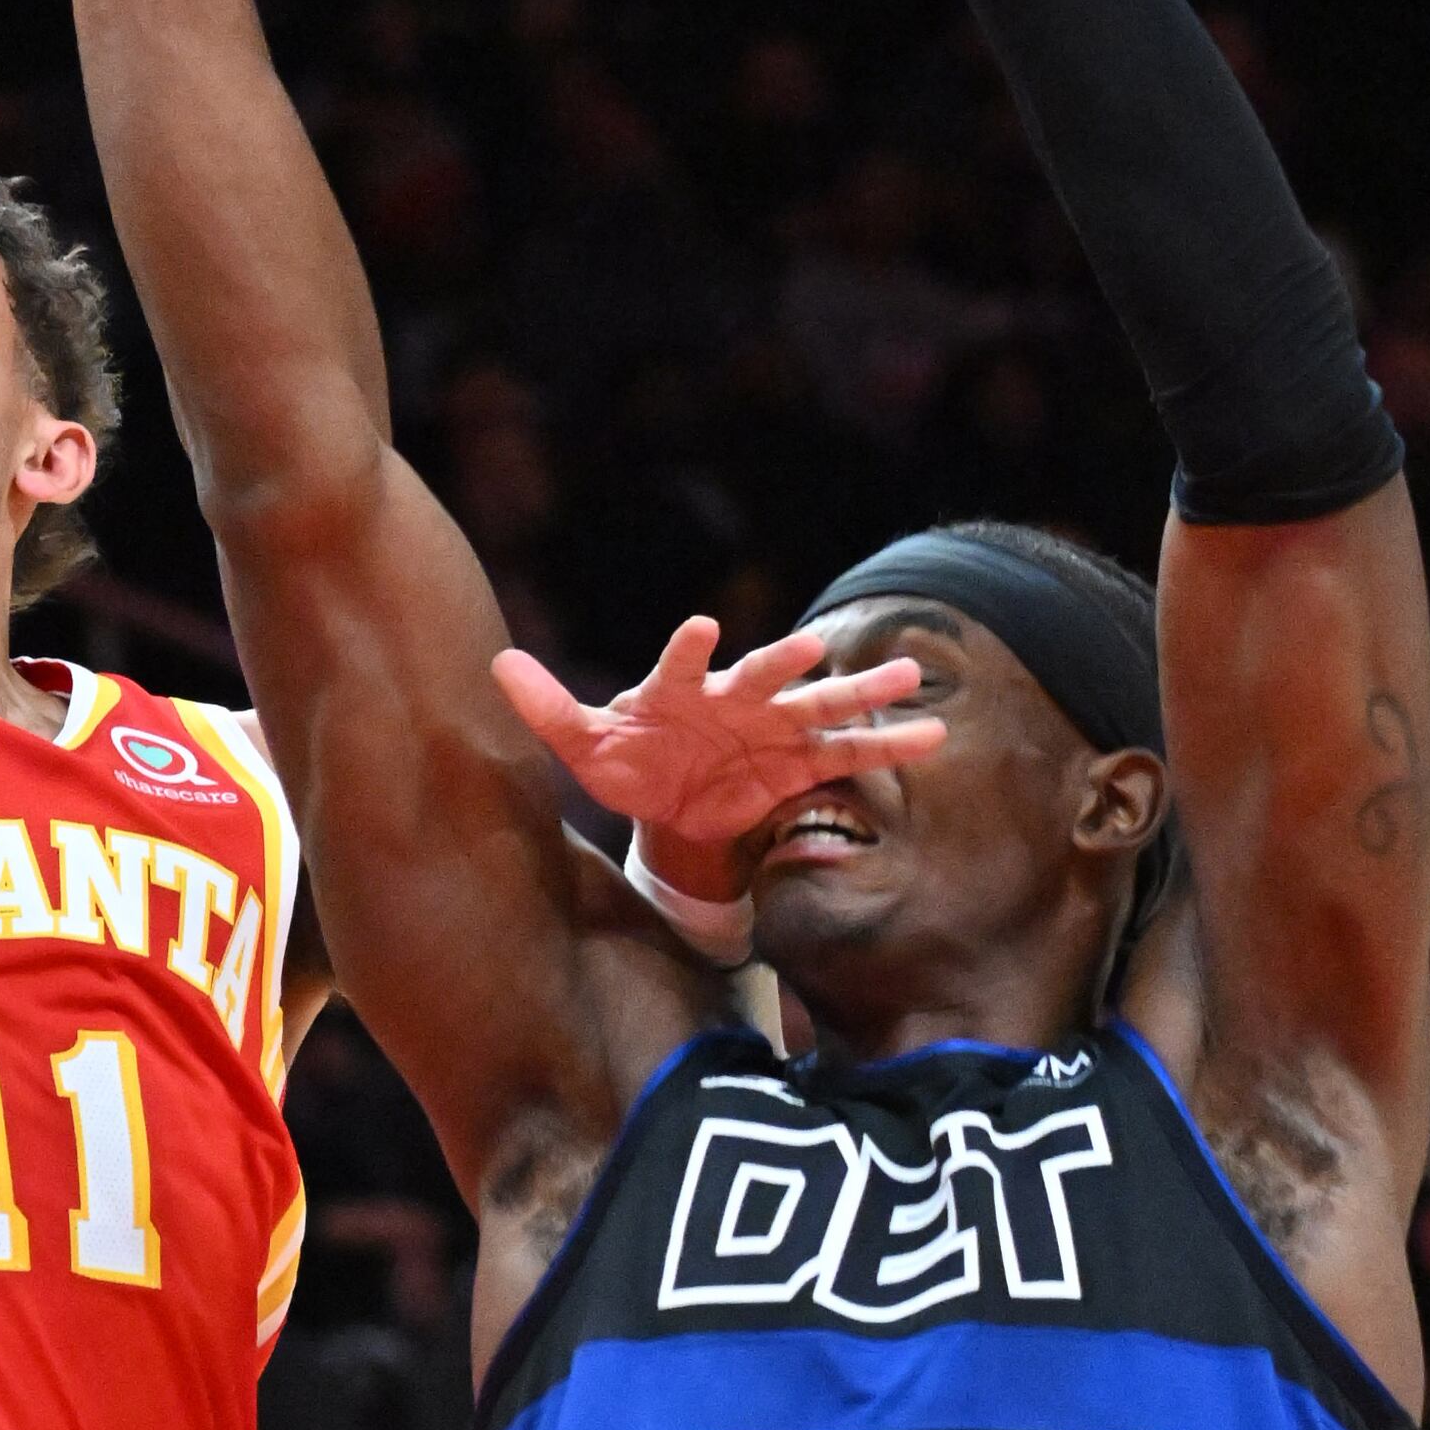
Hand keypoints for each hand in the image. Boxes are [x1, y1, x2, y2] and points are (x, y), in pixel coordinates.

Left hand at [490, 610, 942, 895]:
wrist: (670, 801)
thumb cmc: (628, 761)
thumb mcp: (583, 745)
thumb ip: (548, 708)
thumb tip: (497, 664)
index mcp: (680, 690)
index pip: (681, 664)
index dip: (688, 648)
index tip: (700, 628)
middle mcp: (735, 699)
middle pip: (765, 676)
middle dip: (787, 662)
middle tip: (815, 645)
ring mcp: (774, 728)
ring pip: (822, 706)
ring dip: (862, 691)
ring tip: (910, 675)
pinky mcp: (800, 764)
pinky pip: (849, 755)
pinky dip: (888, 745)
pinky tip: (932, 736)